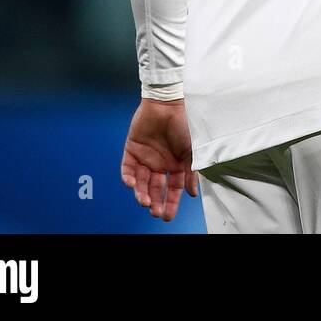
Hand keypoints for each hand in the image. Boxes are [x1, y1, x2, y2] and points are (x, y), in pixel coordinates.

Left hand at [120, 98, 198, 221]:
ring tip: (143, 201)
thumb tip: (192, 193)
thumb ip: (191, 172)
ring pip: (141, 182)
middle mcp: (160, 164)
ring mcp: (145, 158)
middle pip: (155, 188)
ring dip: (141, 193)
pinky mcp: (131, 150)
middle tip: (155, 212)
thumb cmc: (184, 124)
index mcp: (175, 165)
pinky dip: (128, 178)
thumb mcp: (192, 150)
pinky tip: (132, 184)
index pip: (172, 189)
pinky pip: (127, 168)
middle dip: (155, 201)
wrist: (168, 104)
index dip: (171, 202)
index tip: (167, 216)